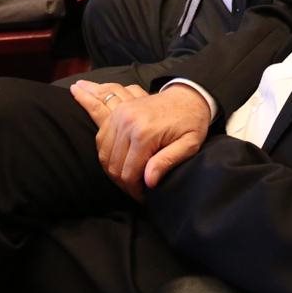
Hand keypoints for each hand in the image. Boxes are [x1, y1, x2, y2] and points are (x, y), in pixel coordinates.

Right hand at [70, 81, 209, 200]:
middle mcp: (127, 122)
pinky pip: (101, 139)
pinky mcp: (116, 112)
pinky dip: (106, 153)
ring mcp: (118, 115)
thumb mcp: (189, 144)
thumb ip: (168, 161)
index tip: (144, 196)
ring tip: (128, 177)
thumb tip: (148, 181)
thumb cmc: (191, 122)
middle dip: (123, 182)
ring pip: (103, 154)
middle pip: (113, 166)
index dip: (134, 190)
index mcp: (144, 133)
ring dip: (113, 169)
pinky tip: (118, 160)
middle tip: (136, 189)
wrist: (188, 96)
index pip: (128, 174)